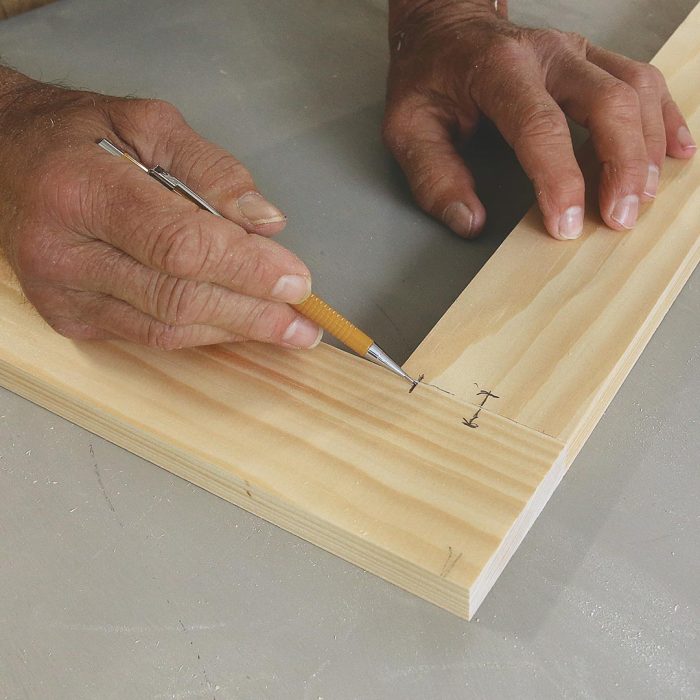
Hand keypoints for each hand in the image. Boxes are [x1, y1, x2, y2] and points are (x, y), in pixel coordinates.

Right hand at [0, 71, 321, 348]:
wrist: (3, 159)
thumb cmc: (78, 135)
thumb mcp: (149, 125)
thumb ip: (213, 171)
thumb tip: (266, 223)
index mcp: (82, 190)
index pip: (182, 245)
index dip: (247, 269)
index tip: (297, 282)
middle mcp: (64, 252)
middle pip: (179, 297)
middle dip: (253, 313)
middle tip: (305, 323)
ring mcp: (64, 294)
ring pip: (168, 329)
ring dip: (235, 332)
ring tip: (286, 331)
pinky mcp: (71, 319)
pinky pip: (150, 337)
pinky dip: (203, 334)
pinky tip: (239, 327)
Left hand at [383, 1, 695, 239]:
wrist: (445, 29)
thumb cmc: (427, 79)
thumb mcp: (407, 128)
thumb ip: (434, 176)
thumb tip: (470, 221)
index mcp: (499, 70)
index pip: (540, 126)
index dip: (560, 179)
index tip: (567, 225)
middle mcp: (548, 54)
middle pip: (609, 101)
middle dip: (623, 165)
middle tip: (621, 219)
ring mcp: (577, 52)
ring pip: (636, 90)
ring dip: (647, 148)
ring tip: (643, 199)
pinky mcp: (593, 59)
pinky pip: (643, 82)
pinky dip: (664, 120)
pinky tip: (674, 154)